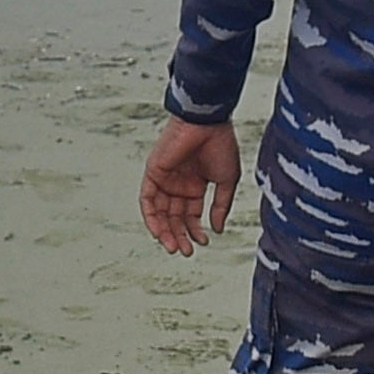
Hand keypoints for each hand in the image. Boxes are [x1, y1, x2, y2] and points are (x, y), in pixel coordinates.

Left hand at [140, 117, 241, 255]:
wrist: (208, 122)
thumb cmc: (220, 145)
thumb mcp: (226, 181)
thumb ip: (221, 206)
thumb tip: (217, 229)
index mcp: (196, 185)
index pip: (191, 215)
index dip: (196, 230)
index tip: (204, 241)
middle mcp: (178, 184)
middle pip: (174, 217)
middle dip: (179, 235)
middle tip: (186, 251)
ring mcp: (165, 178)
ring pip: (160, 212)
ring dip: (165, 231)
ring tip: (173, 247)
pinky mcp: (153, 172)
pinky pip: (147, 200)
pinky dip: (151, 217)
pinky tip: (159, 232)